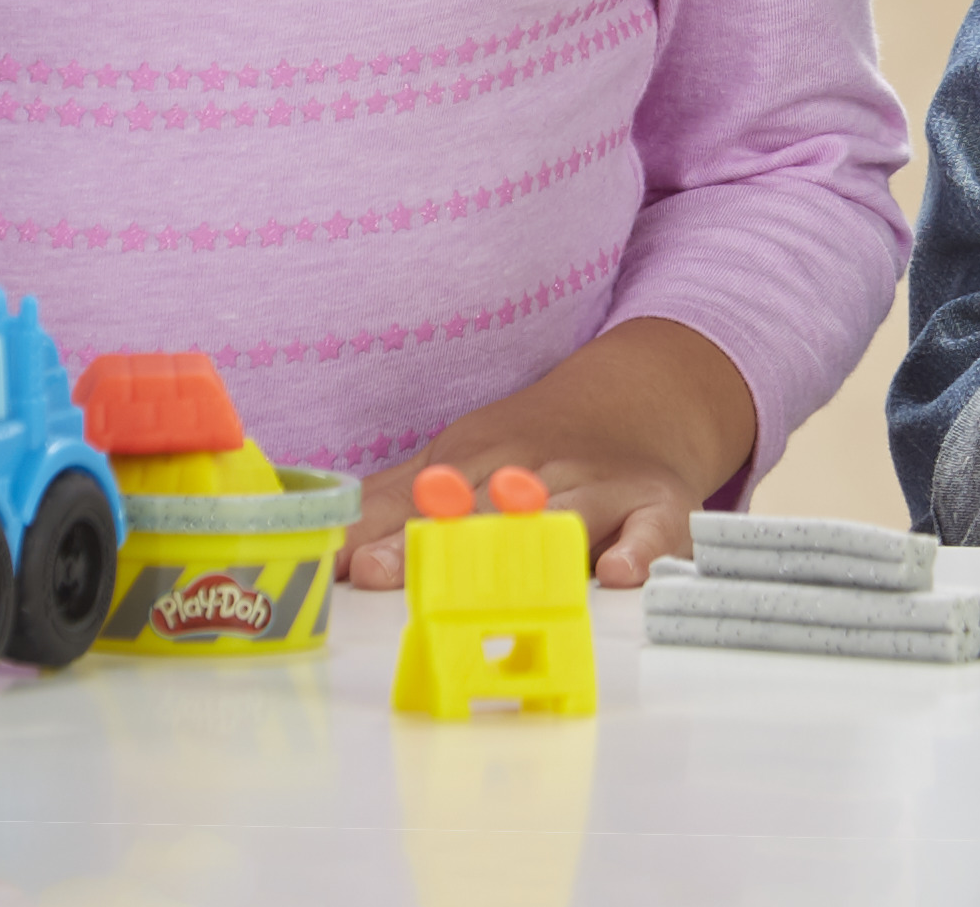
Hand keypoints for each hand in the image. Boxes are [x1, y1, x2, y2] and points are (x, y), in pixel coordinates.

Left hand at [340, 316, 754, 593]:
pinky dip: (641, 549)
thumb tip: (321, 552)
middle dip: (448, 546)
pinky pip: (655, 530)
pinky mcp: (659, 507)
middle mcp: (539, 469)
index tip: (358, 570)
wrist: (644, 398)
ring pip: (567, 517)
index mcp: (482, 457)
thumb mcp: (459, 458)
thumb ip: (392, 507)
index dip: (393, 535)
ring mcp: (601, 487)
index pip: (431, 498)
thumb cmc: (533, 449)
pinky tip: (619, 572)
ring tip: (505, 580)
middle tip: (400, 577)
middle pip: (491, 511)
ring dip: (535, 545)